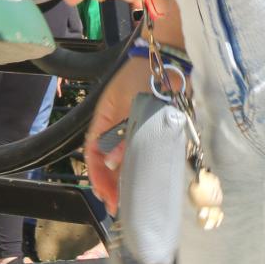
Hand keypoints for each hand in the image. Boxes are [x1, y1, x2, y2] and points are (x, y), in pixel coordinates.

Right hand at [83, 55, 151, 214]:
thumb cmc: (147, 76)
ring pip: (122, 157)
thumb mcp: (132, 105)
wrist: (170, 58)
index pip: (93, 152)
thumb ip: (126, 134)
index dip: (97, 175)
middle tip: (116, 205)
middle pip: (107, 159)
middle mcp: (116, 124)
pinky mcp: (150, 126)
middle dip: (109, 183)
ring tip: (128, 198)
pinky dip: (139, 166)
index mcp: (104, 117)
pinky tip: (144, 179)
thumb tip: (115, 163)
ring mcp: (132, 125)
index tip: (105, 195)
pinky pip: (140, 151)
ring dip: (123, 178)